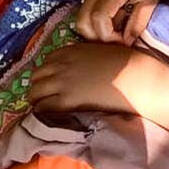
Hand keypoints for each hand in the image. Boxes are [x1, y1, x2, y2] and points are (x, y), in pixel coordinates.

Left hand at [28, 42, 161, 113]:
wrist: (134, 78)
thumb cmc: (124, 64)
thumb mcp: (99, 51)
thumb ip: (83, 56)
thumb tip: (79, 66)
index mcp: (69, 51)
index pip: (45, 62)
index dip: (47, 74)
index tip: (51, 82)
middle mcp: (61, 65)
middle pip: (35, 77)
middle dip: (38, 87)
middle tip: (45, 97)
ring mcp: (61, 82)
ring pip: (34, 93)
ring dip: (37, 100)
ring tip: (45, 109)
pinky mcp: (65, 101)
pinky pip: (43, 107)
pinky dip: (42, 112)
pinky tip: (49, 117)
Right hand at [76, 0, 167, 44]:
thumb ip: (138, 22)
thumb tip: (127, 43)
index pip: (98, 18)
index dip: (108, 36)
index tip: (124, 40)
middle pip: (82, 22)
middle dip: (97, 38)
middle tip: (117, 39)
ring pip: (81, 18)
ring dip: (96, 30)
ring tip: (116, 29)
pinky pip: (85, 10)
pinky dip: (95, 20)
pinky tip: (113, 18)